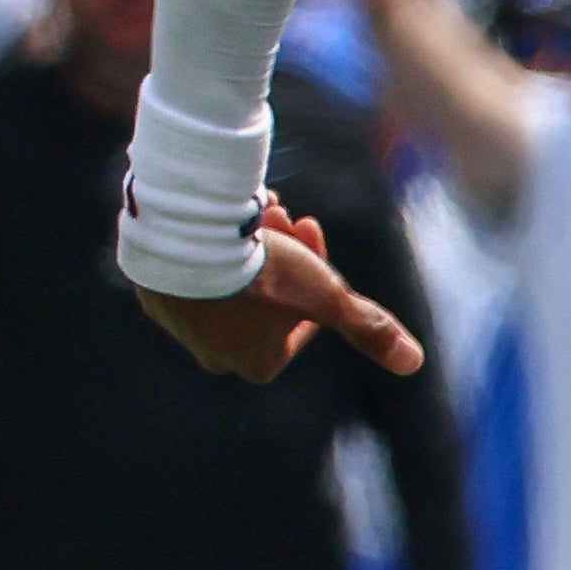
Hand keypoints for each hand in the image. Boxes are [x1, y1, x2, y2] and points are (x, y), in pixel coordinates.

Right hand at [132, 196, 425, 382]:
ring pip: (235, 279)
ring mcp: (182, 326)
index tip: (314, 232)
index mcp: (256, 363)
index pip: (303, 320)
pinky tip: (230, 214)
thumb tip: (413, 362)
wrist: (185, 244)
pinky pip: (199, 269)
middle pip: (271, 297)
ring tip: (264, 205)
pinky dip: (218, 244)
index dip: (318, 276)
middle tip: (292, 216)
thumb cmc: (261, 275)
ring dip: (258, 242)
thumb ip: (368, 327)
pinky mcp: (157, 295)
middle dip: (289, 255)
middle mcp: (215, 355)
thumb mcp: (327, 296)